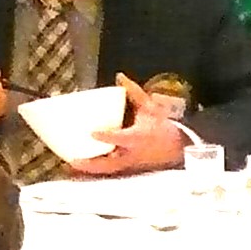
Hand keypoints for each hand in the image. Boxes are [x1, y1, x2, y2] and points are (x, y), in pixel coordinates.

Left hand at [70, 73, 185, 175]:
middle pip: (110, 163)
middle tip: (72, 159)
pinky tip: (81, 167)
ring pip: (109, 170)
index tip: (91, 133)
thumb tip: (120, 76)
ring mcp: (131, 164)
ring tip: (70, 163)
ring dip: (91, 169)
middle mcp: (133, 153)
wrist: (180, 147)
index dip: (107, 136)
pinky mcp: (130, 168)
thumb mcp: (150, 108)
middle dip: (91, 163)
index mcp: (138, 137)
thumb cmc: (162, 127)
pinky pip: (112, 172)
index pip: (121, 138)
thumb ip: (134, 92)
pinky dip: (97, 171)